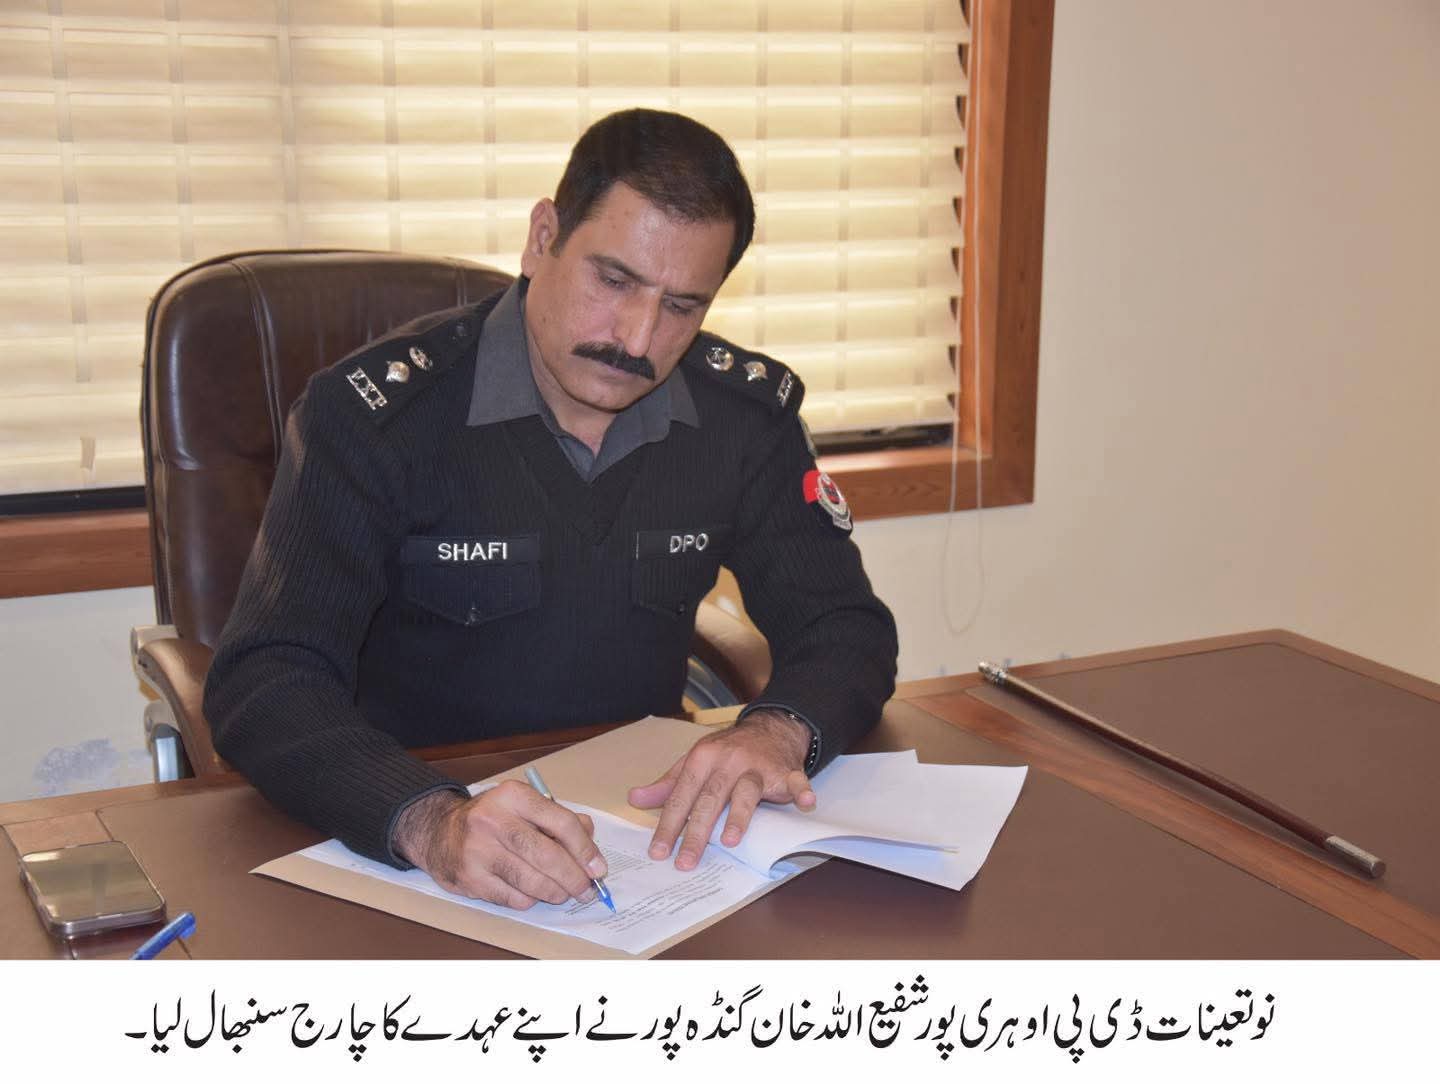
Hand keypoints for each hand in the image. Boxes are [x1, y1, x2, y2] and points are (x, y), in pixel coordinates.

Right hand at [393, 781, 607, 909]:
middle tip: (587, 890)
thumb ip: (558, 818)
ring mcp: (478, 851)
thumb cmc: (492, 819)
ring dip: (556, 893)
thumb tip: (590, 839)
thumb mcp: (523, 806)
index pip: (561, 822)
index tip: (598, 868)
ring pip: (532, 882)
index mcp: (513, 796)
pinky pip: (513, 898)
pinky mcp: (469, 878)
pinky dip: (530, 899)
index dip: (585, 849)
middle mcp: (493, 820)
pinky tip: (533, 893)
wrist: (438, 832)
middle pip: (548, 856)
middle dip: (574, 878)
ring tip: (564, 894)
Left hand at [627, 710, 815, 869]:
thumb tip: (635, 798)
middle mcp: (728, 761)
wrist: (768, 727)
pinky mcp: (785, 771)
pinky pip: (795, 781)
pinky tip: (806, 803)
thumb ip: (668, 784)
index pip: (682, 795)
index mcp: (702, 758)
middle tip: (685, 862)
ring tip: (729, 841)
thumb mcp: (693, 762)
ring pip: (746, 792)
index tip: (659, 851)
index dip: (669, 824)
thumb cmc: (726, 752)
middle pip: (710, 799)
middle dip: (696, 832)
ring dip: (739, 816)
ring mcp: (758, 766)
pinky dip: (802, 791)